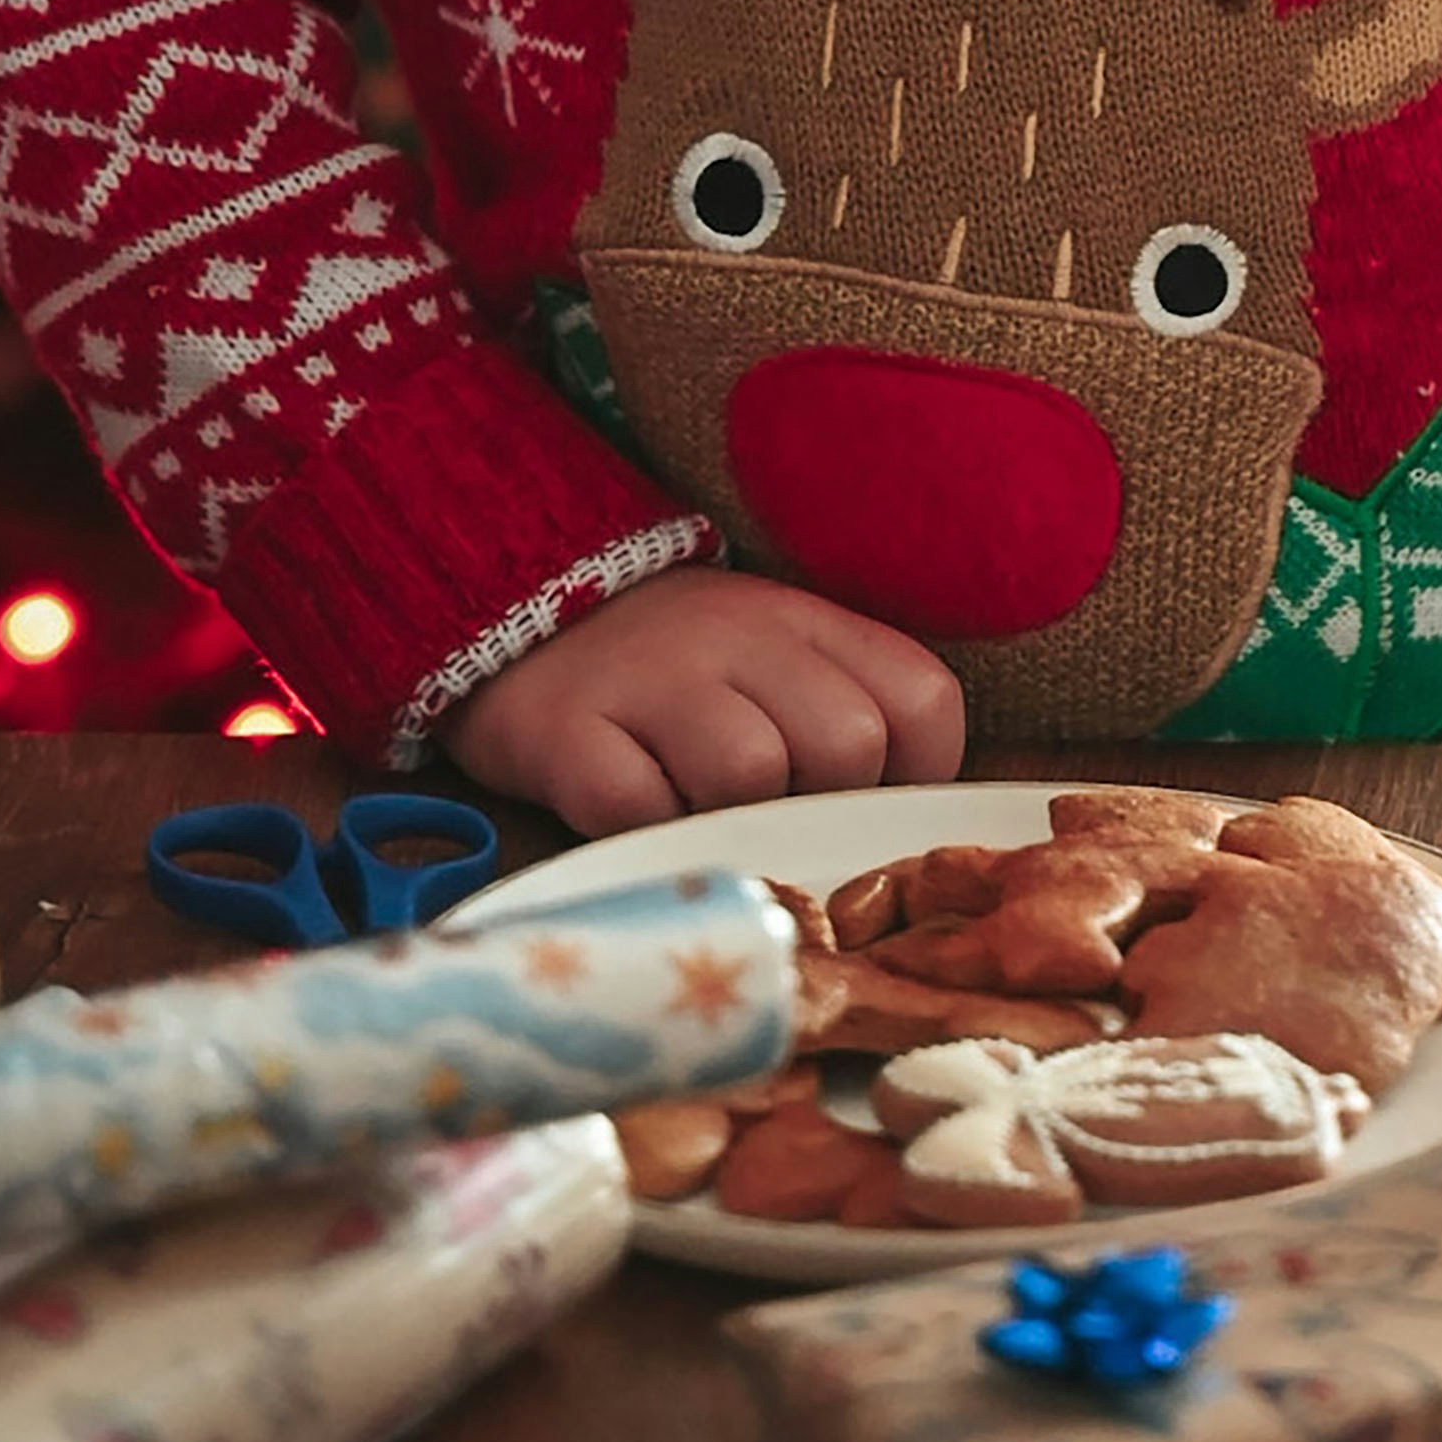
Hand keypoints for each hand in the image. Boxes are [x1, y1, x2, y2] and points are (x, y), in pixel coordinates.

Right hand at [442, 564, 962, 833]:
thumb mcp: (777, 658)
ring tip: (694, 804)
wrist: (519, 613)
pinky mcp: (565, 732)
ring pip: (748, 772)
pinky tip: (629, 806)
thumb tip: (901, 825)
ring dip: (731, 817)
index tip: (866, 801)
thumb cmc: (679, 667)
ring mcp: (650, 680)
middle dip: (821, 804)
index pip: (922, 700)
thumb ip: (846, 712)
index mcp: (807, 621)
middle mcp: (739, 638)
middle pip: (845, 744)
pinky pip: (636, 806)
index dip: (915, 774)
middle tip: (771, 810)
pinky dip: (643, 829)